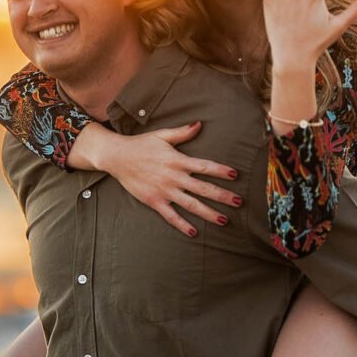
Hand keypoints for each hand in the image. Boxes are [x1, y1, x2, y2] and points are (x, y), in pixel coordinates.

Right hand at [95, 121, 242, 236]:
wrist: (117, 156)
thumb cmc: (141, 144)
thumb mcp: (162, 135)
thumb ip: (182, 133)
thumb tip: (200, 124)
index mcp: (178, 160)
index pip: (205, 166)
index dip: (221, 171)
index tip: (236, 175)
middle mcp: (174, 177)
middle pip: (203, 188)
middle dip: (223, 196)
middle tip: (239, 203)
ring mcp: (164, 191)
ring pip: (191, 205)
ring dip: (209, 213)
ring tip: (224, 220)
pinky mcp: (154, 201)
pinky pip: (171, 216)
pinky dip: (182, 225)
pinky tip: (194, 232)